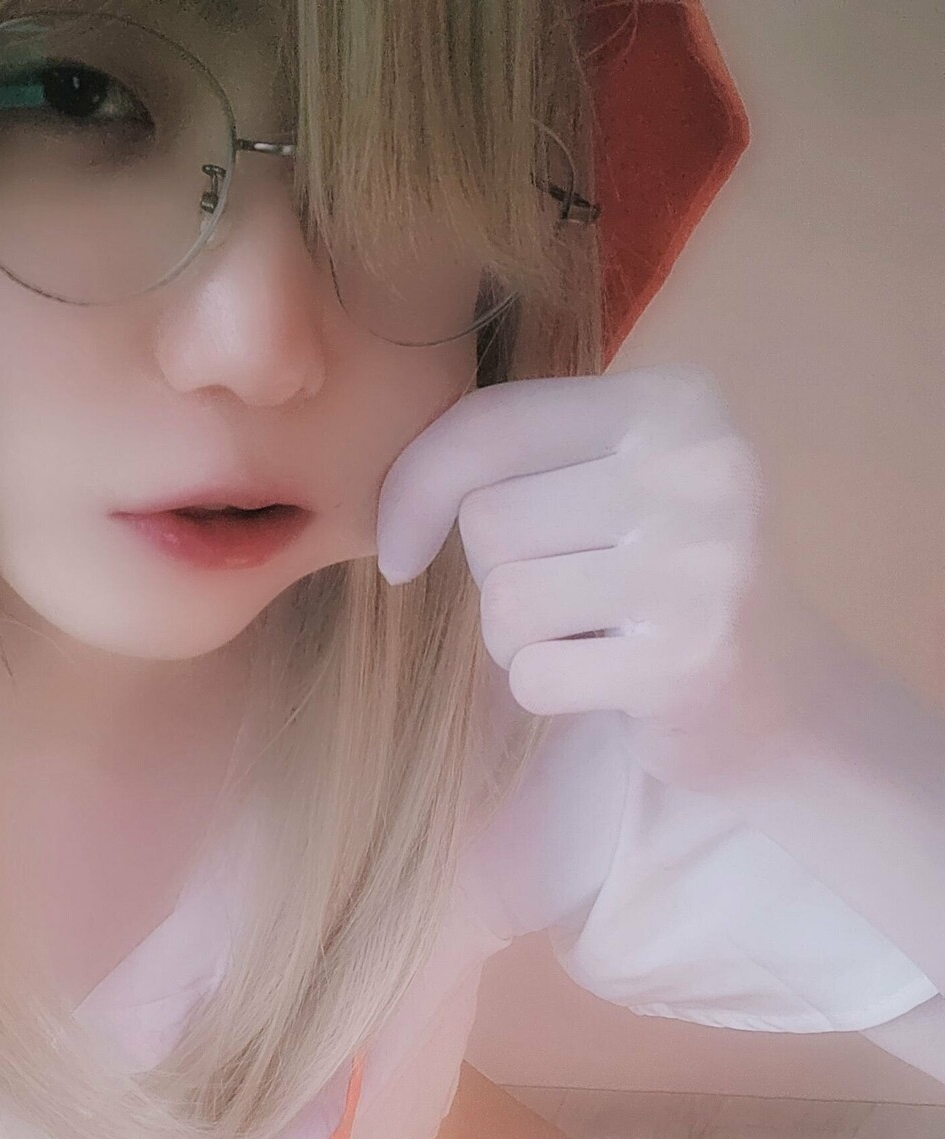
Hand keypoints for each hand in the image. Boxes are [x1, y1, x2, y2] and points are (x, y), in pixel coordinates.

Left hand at [376, 362, 769, 746]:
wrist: (784, 701)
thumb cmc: (660, 588)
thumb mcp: (607, 489)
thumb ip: (517, 460)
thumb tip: (389, 509)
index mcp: (672, 401)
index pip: (491, 424)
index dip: (414, 489)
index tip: (400, 550)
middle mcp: (699, 465)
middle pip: (489, 521)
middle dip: (498, 579)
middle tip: (573, 601)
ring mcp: (703, 561)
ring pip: (506, 601)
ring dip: (519, 642)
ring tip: (591, 640)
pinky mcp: (689, 657)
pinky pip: (534, 676)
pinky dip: (546, 693)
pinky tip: (609, 685)